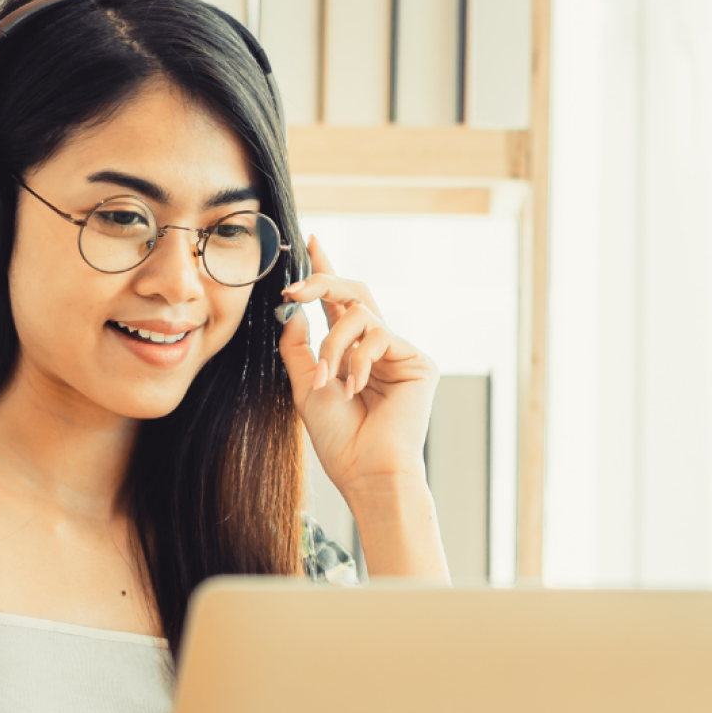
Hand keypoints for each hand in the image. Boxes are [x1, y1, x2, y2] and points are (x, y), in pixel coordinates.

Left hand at [277, 236, 438, 500]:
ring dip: (333, 344)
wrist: (366, 470)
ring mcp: (400, 352)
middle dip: (323, 281)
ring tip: (328, 380)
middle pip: (356, 293)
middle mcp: (377, 347)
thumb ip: (299, 348)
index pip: (337, 303)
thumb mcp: (305, 386)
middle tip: (293, 289)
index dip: (325, 272)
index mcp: (351, 352)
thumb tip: (293, 312)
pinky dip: (357, 360)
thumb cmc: (338, 438)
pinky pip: (379, 335)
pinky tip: (354, 388)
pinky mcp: (418, 360)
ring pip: (360, 314)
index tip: (311, 242)